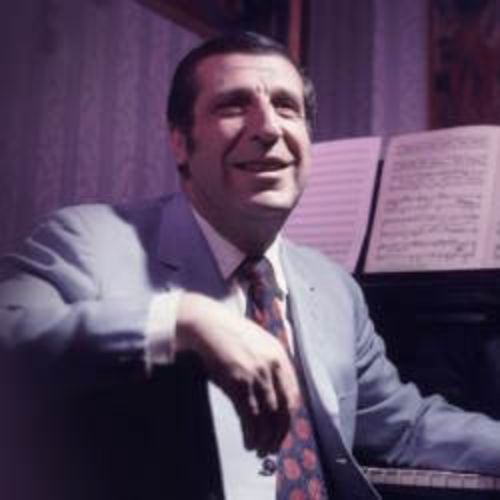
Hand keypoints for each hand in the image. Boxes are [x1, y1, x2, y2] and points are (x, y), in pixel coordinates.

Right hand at [176, 292, 299, 455]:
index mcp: (281, 356)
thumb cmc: (230, 335)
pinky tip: (248, 442)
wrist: (207, 325)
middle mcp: (273, 366)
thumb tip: (274, 395)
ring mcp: (257, 375)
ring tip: (260, 450)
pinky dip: (251, 434)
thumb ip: (271, 364)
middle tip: (273, 447)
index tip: (282, 430)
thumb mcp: (259, 344)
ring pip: (268, 416)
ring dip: (265, 438)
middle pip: (284, 409)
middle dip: (280, 433)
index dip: (288, 417)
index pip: (293, 395)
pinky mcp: (239, 383)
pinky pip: (250, 416)